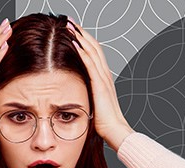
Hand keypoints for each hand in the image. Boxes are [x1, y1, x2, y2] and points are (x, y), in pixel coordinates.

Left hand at [66, 18, 134, 150]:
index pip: (94, 52)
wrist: (115, 130)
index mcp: (104, 78)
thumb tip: (76, 90)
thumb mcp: (94, 102)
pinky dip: (83, 51)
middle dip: (81, 32)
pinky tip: (75, 43)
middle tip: (70, 20)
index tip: (73, 30)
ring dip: (80, 37)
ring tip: (70, 26)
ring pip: (92, 51)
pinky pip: (90, 64)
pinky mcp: (100, 85)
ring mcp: (104, 79)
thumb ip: (87, 93)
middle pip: (94, 46)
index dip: (84, 39)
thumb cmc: (104, 121)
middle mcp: (105, 74)